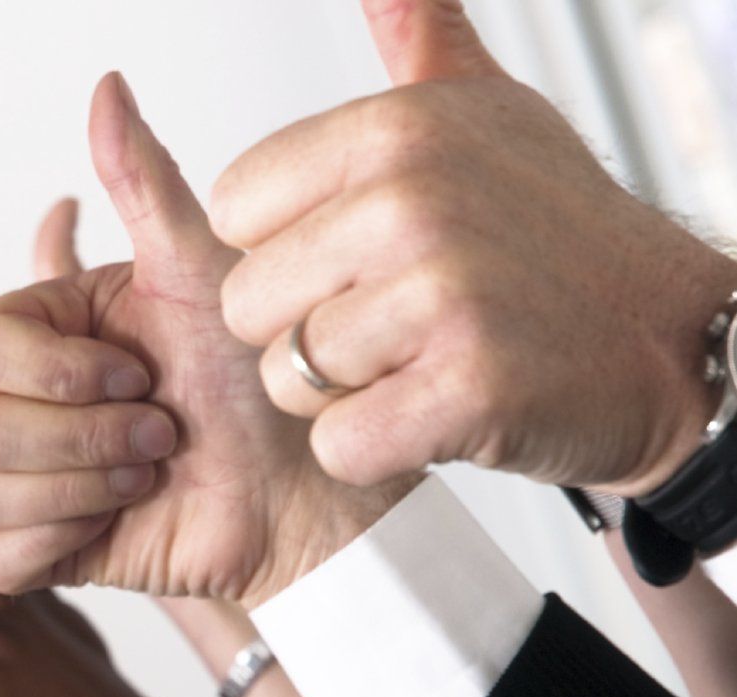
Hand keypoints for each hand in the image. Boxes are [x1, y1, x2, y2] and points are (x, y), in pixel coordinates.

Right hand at [0, 74, 405, 604]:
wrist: (301, 492)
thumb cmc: (261, 381)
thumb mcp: (204, 272)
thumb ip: (144, 183)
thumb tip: (107, 85)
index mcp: (41, 336)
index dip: (59, 372)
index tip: (141, 373)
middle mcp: (20, 403)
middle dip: (85, 436)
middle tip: (161, 433)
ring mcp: (21, 479)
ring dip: (82, 487)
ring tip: (147, 474)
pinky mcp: (33, 550)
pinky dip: (59, 539)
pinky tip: (119, 519)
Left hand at [212, 0, 736, 495]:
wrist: (670, 342)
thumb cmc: (560, 237)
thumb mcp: (488, 113)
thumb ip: (420, 43)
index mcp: (394, 130)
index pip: (233, 208)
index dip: (286, 250)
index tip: (360, 257)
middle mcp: (410, 202)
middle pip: (246, 302)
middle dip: (304, 331)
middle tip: (397, 323)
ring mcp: (442, 295)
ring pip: (286, 378)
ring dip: (343, 393)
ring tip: (423, 363)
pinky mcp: (466, 389)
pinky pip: (340, 443)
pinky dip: (378, 447)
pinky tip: (437, 414)